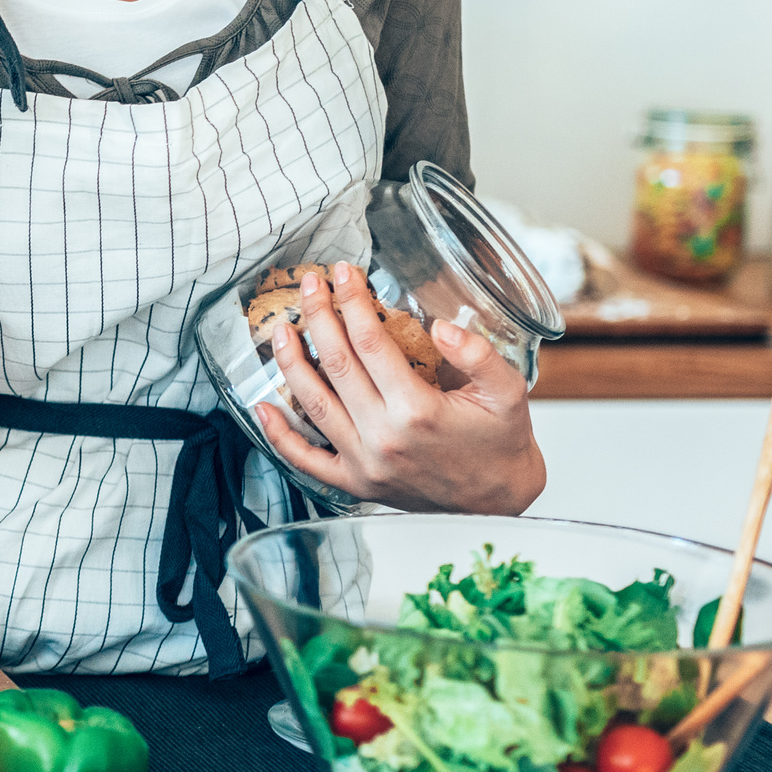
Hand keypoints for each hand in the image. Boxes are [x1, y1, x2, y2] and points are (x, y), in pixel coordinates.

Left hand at [256, 264, 545, 513]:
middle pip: (336, 364)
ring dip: (291, 362)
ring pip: (313, 404)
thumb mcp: (508, 392)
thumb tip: (441, 326)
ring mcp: (363, 463)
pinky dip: (279, 434)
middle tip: (308, 285)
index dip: (351, 301)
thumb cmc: (500, 442)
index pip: (370, 342)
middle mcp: (383, 437)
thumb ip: (479, 355)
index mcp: (418, 410)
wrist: (497, 498)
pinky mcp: (354, 483)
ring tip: (281, 329)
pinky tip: (263, 407)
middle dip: (317, 317)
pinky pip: (305, 460)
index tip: (342, 274)